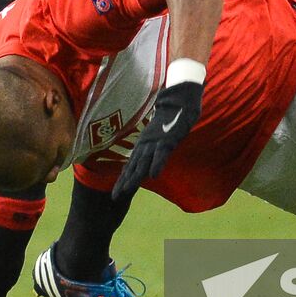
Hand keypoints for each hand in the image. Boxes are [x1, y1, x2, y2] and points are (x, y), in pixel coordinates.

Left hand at [111, 81, 202, 199]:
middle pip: (134, 166)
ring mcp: (156, 141)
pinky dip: (157, 164)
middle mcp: (147, 144)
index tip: (116, 194)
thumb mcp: (158, 135)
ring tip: (127, 190)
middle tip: (116, 196)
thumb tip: (148, 160)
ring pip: (144, 161)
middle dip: (125, 182)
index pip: (131, 165)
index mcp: (144, 144)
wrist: (179, 99)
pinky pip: (161, 153)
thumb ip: (152, 147)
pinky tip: (153, 176)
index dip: (124, 179)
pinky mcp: (168, 138)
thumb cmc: (169, 118)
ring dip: (135, 176)